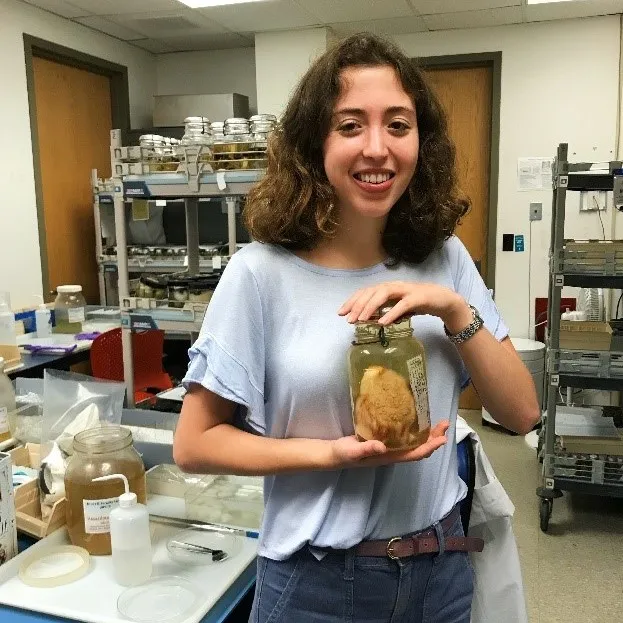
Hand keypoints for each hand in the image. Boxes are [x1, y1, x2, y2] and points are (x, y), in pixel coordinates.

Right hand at [328, 421, 449, 468]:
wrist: (334, 454)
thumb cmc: (344, 454)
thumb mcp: (354, 451)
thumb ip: (367, 448)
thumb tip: (383, 446)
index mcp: (389, 457)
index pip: (414, 454)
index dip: (429, 447)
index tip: (443, 439)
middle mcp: (393, 453)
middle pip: (419, 448)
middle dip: (434, 438)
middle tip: (445, 424)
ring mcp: (389, 447)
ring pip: (414, 442)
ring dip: (427, 434)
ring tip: (437, 423)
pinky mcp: (384, 440)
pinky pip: (404, 436)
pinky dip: (415, 430)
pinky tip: (416, 421)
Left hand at [338, 281, 471, 332]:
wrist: (445, 301)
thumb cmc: (419, 304)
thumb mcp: (398, 308)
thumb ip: (384, 311)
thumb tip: (368, 321)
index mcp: (388, 288)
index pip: (366, 292)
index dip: (352, 301)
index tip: (341, 313)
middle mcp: (395, 286)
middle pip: (371, 291)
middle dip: (358, 304)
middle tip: (348, 319)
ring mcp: (406, 290)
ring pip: (384, 294)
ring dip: (370, 307)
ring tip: (361, 319)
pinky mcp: (418, 297)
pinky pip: (403, 305)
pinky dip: (392, 313)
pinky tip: (382, 323)